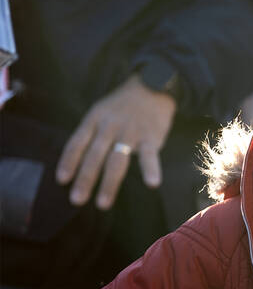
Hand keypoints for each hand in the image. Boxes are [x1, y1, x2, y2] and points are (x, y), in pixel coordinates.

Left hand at [56, 73, 176, 209]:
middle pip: (94, 156)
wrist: (154, 85)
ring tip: (103, 203)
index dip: (69, 162)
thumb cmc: (124, 104)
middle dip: (85, 179)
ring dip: (109, 183)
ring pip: (117, 160)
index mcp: (95, 119)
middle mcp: (110, 126)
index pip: (77, 142)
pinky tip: (152, 183)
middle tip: (77, 200)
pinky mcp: (151, 136)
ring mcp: (131, 131)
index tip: (62, 180)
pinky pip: (150, 155)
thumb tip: (77, 160)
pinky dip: (151, 169)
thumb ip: (92, 132)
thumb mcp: (101, 111)